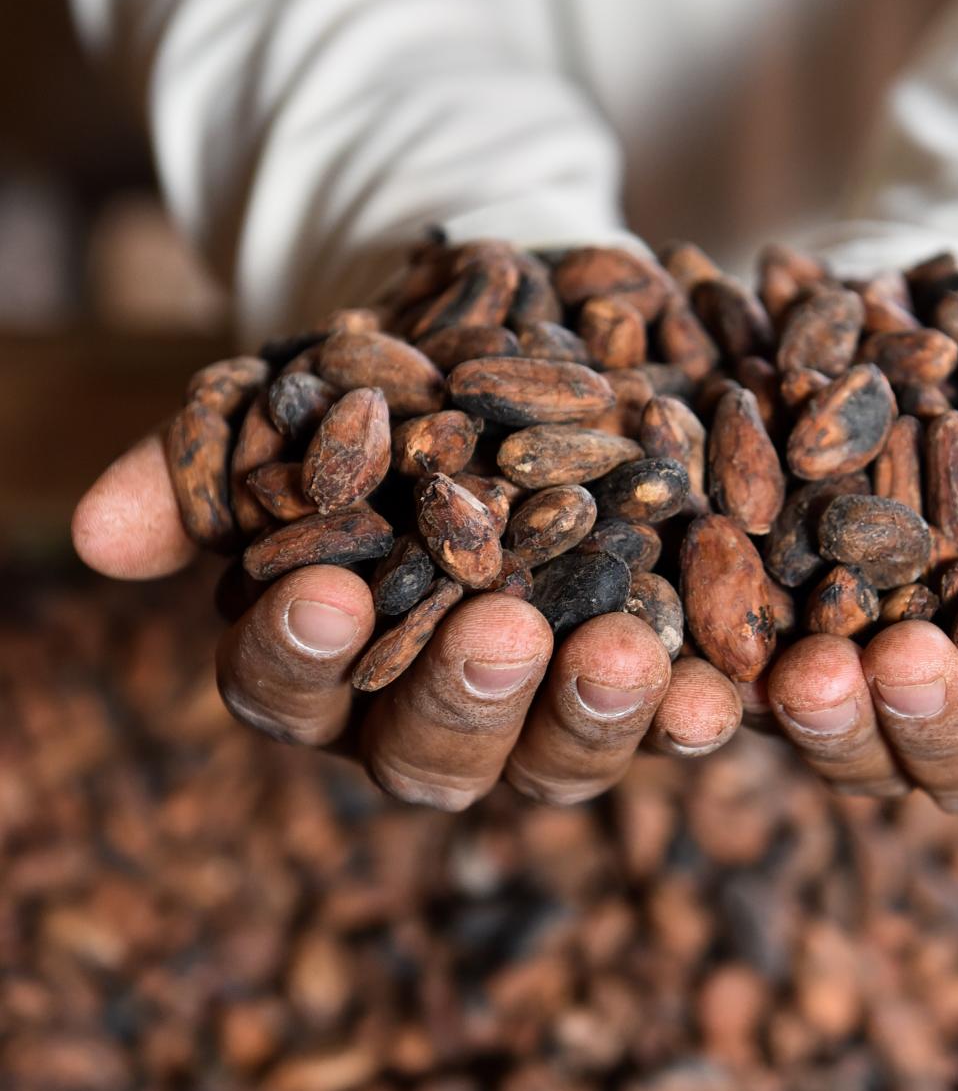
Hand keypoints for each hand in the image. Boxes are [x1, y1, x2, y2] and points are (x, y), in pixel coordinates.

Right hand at [73, 439, 744, 809]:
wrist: (524, 330)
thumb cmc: (386, 374)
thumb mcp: (294, 394)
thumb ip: (202, 464)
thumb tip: (94, 532)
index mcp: (326, 660)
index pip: (290, 684)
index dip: (300, 650)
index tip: (325, 594)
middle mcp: (429, 711)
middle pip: (431, 754)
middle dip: (464, 696)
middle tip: (496, 630)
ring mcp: (549, 711)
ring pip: (559, 760)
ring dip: (593, 716)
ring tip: (626, 652)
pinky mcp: (656, 680)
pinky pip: (678, 720)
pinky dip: (702, 707)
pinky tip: (730, 684)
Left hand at [751, 319, 957, 809]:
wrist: (915, 330)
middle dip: (950, 717)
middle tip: (909, 659)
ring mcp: (889, 702)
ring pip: (869, 759)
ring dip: (837, 727)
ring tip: (805, 673)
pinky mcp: (789, 674)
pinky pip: (757, 712)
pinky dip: (730, 701)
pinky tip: (706, 677)